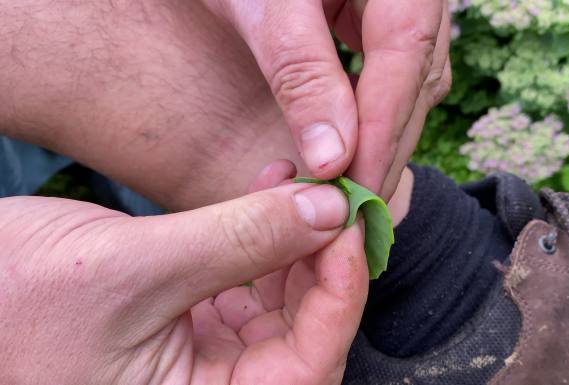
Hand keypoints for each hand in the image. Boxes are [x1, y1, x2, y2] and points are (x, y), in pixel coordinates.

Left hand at [0, 0, 450, 206]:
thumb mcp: (267, 6)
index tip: (359, 190)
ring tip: (352, 191)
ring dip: (383, 140)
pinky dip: (374, 118)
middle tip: (355, 211)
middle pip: (417, 78)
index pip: (406, 53)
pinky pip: (394, 77)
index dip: (384, 128)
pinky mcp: (385, 22)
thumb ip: (301, 73)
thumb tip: (331, 162)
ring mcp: (407, 8)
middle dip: (387, 147)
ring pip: (412, 84)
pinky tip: (349, 150)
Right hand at [0, 181, 367, 383]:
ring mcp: (208, 359)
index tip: (352, 218)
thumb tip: (329, 211)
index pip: (309, 365)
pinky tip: (273, 192)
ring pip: (287, 304)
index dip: (342, 290)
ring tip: (302, 182)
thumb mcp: (130, 270)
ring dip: (300, 240)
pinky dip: (268, 238)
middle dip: (327, 258)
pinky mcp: (196, 323)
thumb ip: (237, 242)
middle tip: (337, 190)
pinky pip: (255, 284)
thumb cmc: (16, 301)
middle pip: (308, 332)